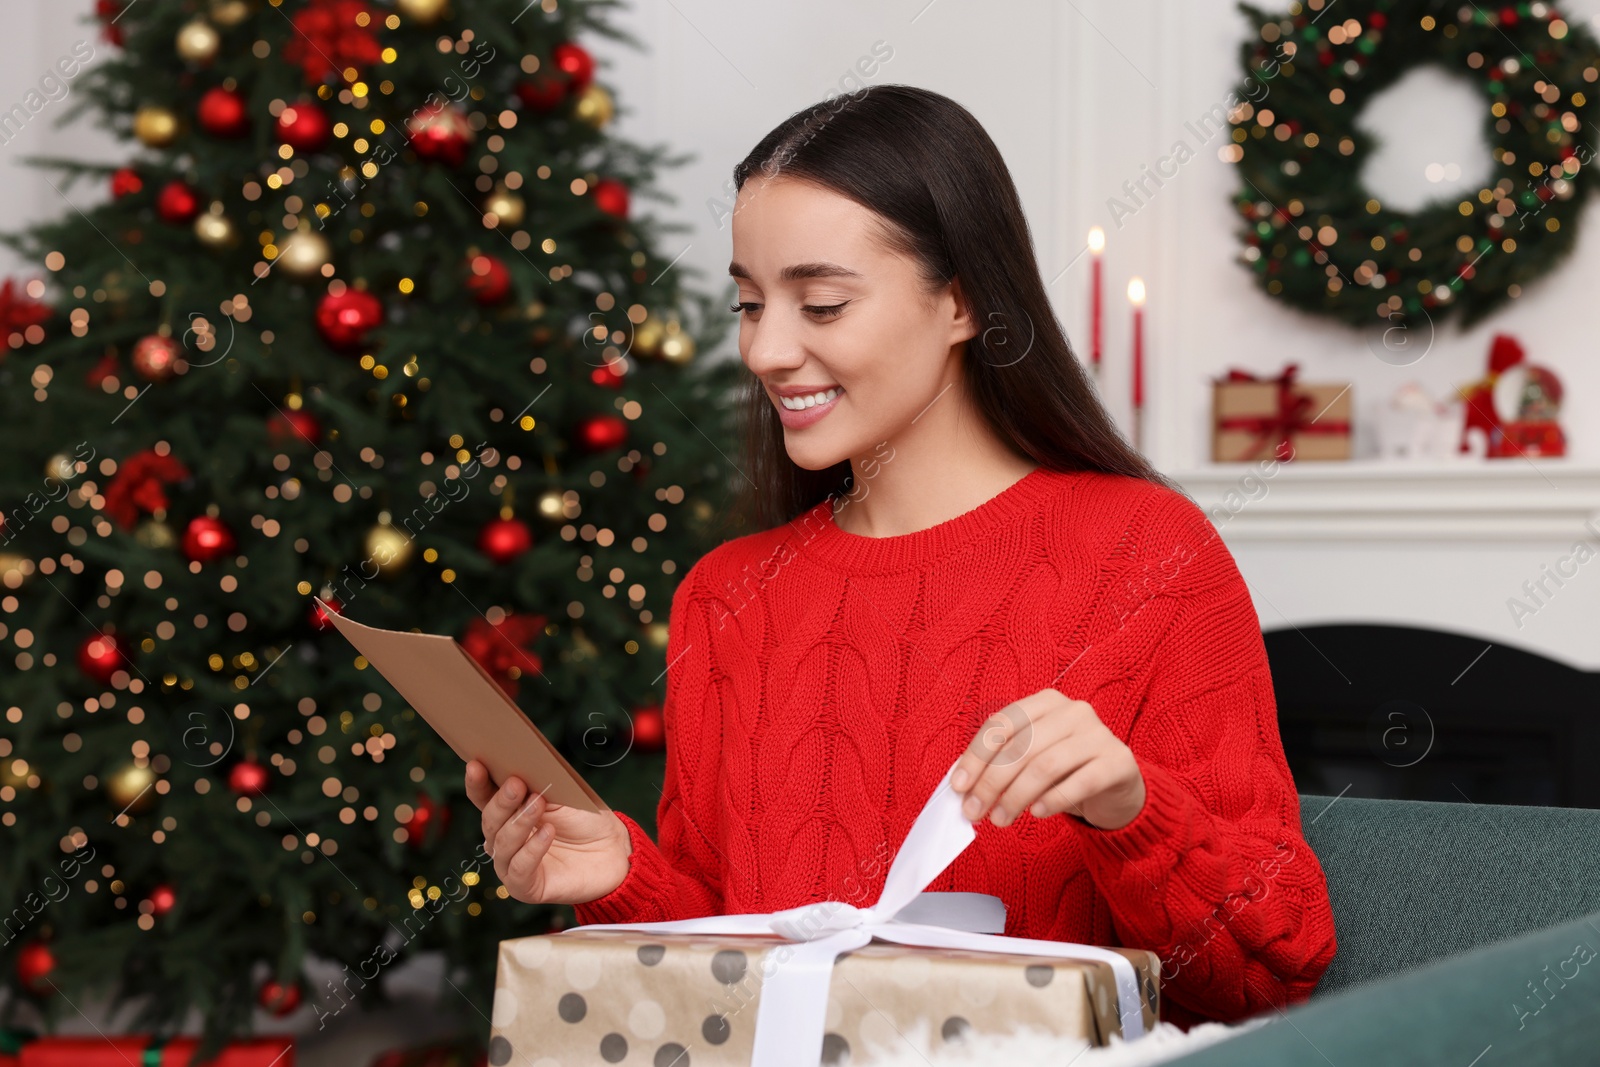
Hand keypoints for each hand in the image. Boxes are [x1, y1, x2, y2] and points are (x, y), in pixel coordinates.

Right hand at [464, 759, 632, 904]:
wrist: (612, 849)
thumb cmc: (584, 820)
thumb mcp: (561, 795)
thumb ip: (537, 785)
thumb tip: (517, 767)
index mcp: (508, 813)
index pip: (483, 798)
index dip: (477, 783)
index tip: (476, 764)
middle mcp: (503, 840)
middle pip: (490, 820)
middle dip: (501, 801)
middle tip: (516, 783)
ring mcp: (511, 865)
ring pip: (501, 844)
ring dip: (519, 822)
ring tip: (539, 803)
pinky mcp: (525, 887)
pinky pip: (519, 869)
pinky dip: (532, 849)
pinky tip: (547, 832)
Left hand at [950, 689, 1145, 830]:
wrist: (1117, 785)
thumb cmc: (1065, 771)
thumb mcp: (1030, 760)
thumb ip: (1000, 765)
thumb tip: (962, 787)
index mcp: (1045, 702)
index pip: (1002, 724)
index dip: (976, 756)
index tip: (959, 786)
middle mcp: (1073, 711)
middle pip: (1022, 746)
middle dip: (992, 783)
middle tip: (975, 812)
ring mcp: (1099, 734)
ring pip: (1046, 765)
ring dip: (1016, 796)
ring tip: (1001, 819)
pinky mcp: (1118, 761)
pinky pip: (1080, 782)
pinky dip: (1053, 800)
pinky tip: (1038, 813)